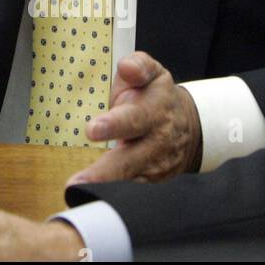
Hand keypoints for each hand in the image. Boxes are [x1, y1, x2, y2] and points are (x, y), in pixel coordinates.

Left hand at [64, 52, 201, 185]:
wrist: (187, 126)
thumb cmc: (156, 96)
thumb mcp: (153, 73)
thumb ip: (138, 66)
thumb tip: (127, 68)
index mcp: (153, 111)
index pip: (133, 119)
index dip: (114, 124)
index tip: (92, 129)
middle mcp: (155, 142)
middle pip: (129, 160)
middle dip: (105, 171)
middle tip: (79, 180)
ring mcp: (154, 166)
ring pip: (129, 181)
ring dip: (104, 189)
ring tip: (77, 191)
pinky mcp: (151, 182)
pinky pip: (132, 193)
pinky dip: (113, 198)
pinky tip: (92, 199)